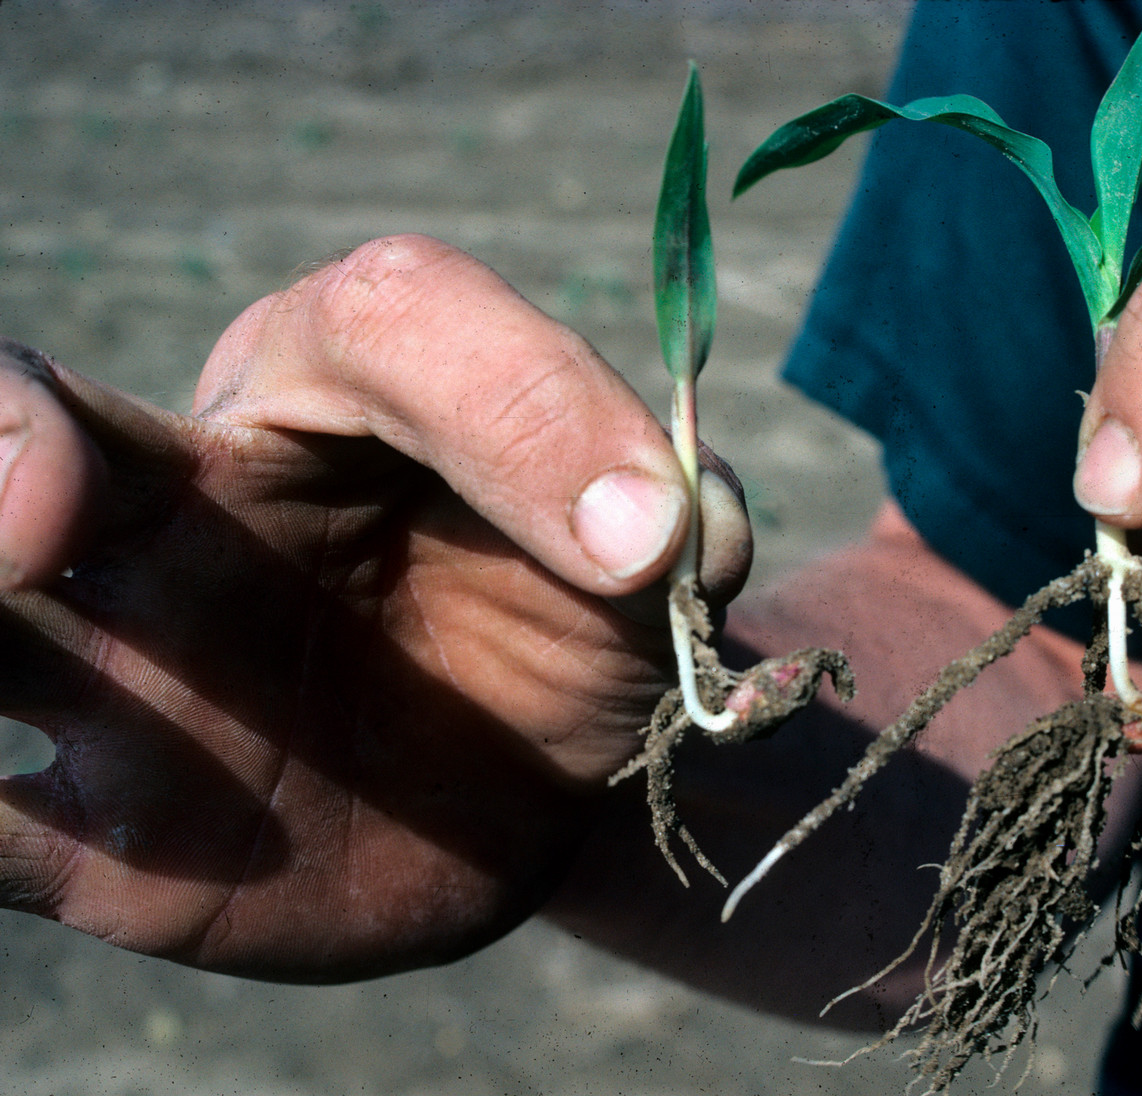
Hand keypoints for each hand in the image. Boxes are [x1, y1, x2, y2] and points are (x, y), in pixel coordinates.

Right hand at [0, 234, 749, 980]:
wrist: (511, 792)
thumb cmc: (559, 633)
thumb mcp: (643, 561)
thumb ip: (664, 507)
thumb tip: (668, 525)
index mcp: (340, 399)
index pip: (389, 325)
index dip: (523, 409)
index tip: (643, 547)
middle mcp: (191, 502)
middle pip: (50, 423)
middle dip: (10, 440)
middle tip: (42, 507)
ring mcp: (129, 667)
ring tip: (1, 588)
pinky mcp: (102, 831)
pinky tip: (3, 825)